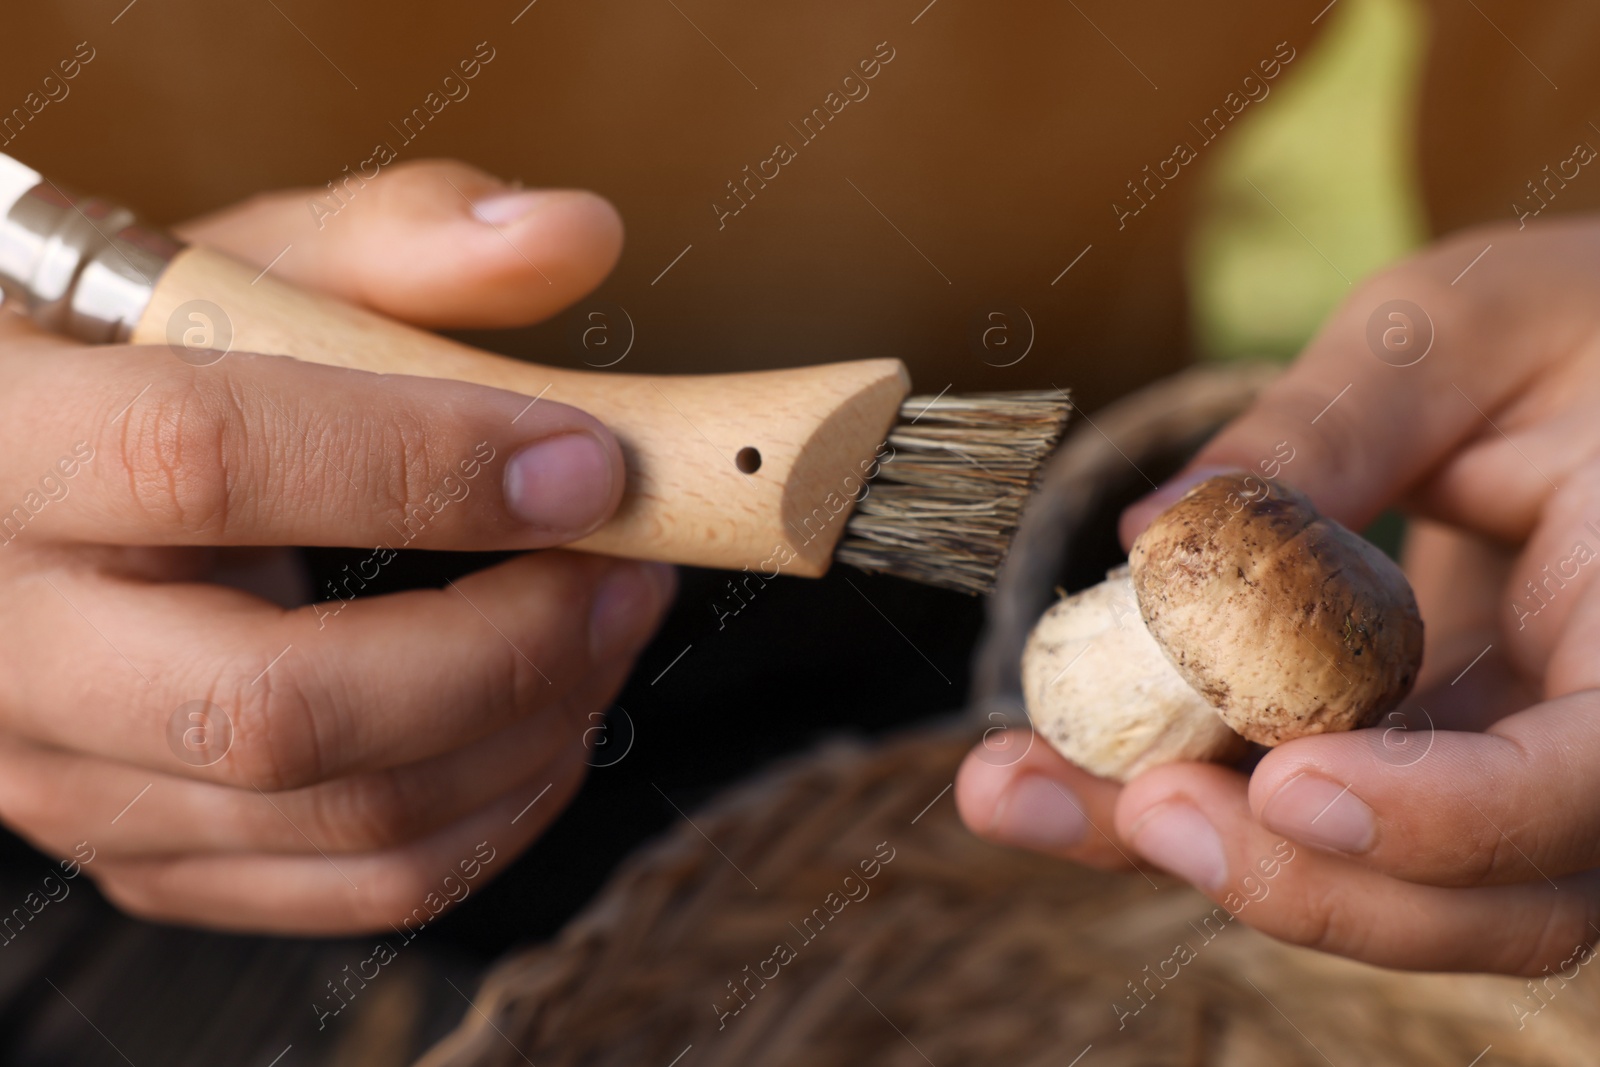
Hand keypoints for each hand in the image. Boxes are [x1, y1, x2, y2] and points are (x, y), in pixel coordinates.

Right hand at [0, 160, 674, 934]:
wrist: (22, 502)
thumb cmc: (141, 368)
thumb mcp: (238, 270)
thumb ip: (397, 237)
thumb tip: (577, 235)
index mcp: (5, 446)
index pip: (205, 461)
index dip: (425, 465)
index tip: (592, 459)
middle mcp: (11, 646)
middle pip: (284, 707)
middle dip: (511, 647)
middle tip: (630, 567)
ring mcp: (68, 781)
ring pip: (347, 818)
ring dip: (535, 727)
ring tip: (611, 622)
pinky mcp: (145, 857)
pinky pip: (360, 889)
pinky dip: (499, 811)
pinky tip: (552, 715)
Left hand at [959, 216, 1599, 974]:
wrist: (1597, 372)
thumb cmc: (1567, 326)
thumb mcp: (1464, 329)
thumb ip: (1336, 424)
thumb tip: (1157, 532)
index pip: (1585, 785)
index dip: (1447, 817)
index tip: (1291, 784)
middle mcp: (1599, 740)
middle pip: (1490, 899)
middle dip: (1302, 880)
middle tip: (1139, 807)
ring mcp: (1510, 776)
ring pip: (1378, 888)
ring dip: (1194, 855)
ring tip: (1018, 790)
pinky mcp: (1416, 769)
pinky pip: (1303, 822)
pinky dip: (1176, 802)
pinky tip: (1039, 769)